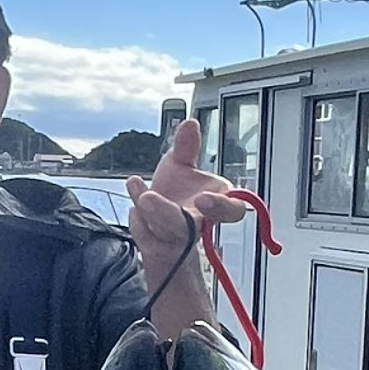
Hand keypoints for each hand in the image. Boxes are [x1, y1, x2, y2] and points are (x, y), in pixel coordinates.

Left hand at [125, 117, 246, 281]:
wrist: (157, 218)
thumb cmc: (178, 192)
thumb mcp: (180, 164)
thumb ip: (186, 146)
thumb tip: (189, 123)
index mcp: (216, 204)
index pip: (233, 211)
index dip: (222, 208)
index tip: (203, 198)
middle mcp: (198, 224)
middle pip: (190, 227)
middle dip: (168, 214)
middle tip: (149, 199)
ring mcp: (177, 237)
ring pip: (164, 233)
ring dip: (149, 215)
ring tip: (141, 194)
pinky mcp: (157, 245)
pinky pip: (145, 235)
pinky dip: (136, 216)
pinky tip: (135, 191)